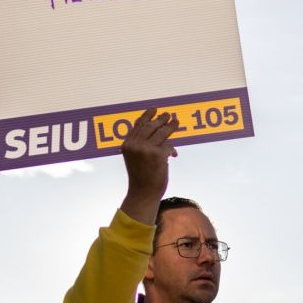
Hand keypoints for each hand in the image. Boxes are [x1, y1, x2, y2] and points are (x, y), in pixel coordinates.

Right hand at [119, 108, 178, 223]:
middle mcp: (135, 145)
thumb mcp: (134, 158)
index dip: (146, 115)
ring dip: (170, 126)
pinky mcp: (158, 155)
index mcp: (127, 144)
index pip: (138, 125)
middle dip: (160, 119)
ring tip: (176, 122)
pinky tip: (173, 154)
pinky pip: (168, 147)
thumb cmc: (140, 177)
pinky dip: (172, 151)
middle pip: (150, 126)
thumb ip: (140, 145)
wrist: (142, 193)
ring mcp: (146, 149)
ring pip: (161, 132)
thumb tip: (156, 130)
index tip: (153, 109)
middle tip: (168, 114)